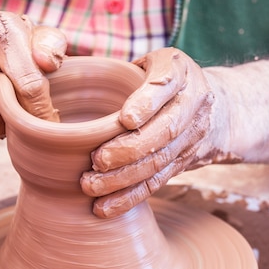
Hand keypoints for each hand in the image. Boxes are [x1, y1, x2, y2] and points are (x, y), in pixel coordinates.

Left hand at [81, 47, 215, 217]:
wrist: (218, 108)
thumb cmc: (160, 80)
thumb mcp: (149, 61)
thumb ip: (116, 66)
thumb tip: (50, 65)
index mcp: (179, 70)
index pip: (165, 85)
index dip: (146, 103)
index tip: (125, 119)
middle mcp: (192, 104)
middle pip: (163, 131)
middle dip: (129, 149)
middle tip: (96, 161)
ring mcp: (191, 137)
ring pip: (158, 162)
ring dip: (124, 178)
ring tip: (90, 186)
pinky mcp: (183, 164)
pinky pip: (156, 183)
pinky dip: (129, 198)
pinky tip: (104, 207)